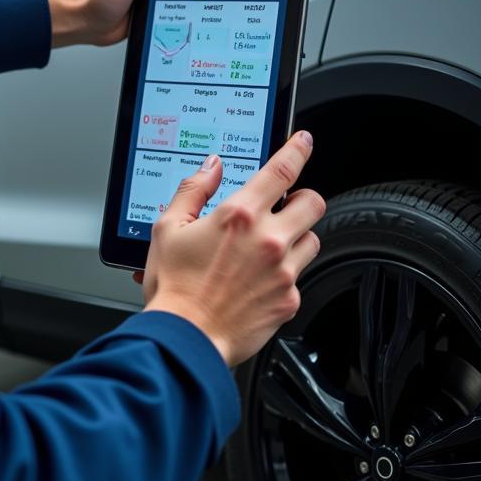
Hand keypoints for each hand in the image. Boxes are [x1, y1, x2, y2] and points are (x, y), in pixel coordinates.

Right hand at [137, 132, 324, 366]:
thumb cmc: (174, 286)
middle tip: (287, 203)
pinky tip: (260, 279)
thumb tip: (210, 167)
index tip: (303, 142)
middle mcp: (268, 240)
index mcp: (239, 216)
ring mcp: (283, 272)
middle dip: (303, 198)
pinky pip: (300, 276)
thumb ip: (192, 190)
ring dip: (296, 236)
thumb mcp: (167, 227)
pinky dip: (284, 272)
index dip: (297, 150)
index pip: (281, 171)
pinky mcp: (288, 300)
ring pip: (312, 239)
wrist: (186, 338)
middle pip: (313, 203)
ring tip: (270, 245)